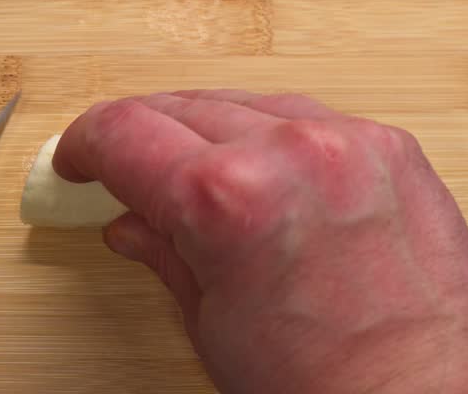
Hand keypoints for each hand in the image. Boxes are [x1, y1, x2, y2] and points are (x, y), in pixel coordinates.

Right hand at [53, 90, 467, 393]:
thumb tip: (133, 223)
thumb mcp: (212, 327)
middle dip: (141, 137)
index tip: (78, 157)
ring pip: (242, 102)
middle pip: (177, 106)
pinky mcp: (389, 147)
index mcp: (225, 198)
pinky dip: (273, 136)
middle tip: (125, 169)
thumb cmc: (329, 390)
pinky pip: (307, 116)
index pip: (122, 132)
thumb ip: (164, 254)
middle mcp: (286, 152)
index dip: (84, 144)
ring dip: (206, 129)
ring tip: (195, 171)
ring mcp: (344, 142)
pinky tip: (263, 169)